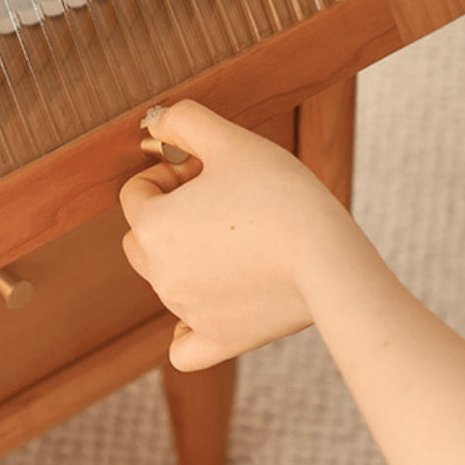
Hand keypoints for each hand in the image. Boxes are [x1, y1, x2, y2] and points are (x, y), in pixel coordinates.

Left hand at [119, 99, 371, 369]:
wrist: (328, 259)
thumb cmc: (280, 194)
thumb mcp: (230, 140)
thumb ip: (184, 120)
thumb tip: (155, 121)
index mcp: (152, 227)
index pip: (136, 193)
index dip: (170, 174)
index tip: (208, 172)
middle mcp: (159, 274)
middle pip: (142, 238)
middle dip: (170, 215)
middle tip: (222, 202)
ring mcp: (186, 311)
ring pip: (165, 279)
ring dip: (187, 256)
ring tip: (239, 237)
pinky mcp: (218, 340)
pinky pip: (183, 344)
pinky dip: (190, 325)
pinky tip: (212, 303)